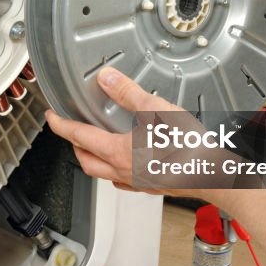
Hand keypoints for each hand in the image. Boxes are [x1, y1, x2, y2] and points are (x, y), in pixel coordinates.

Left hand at [45, 66, 179, 188]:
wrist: (214, 174)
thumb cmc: (189, 148)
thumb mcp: (156, 110)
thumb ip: (128, 93)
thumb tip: (107, 79)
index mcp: (118, 151)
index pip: (79, 137)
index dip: (61, 125)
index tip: (51, 117)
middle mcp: (124, 170)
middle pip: (86, 160)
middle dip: (74, 144)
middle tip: (69, 131)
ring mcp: (138, 181)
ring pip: (103, 173)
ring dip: (93, 159)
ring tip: (93, 146)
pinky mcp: (153, 187)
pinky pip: (125, 182)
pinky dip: (116, 173)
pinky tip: (124, 167)